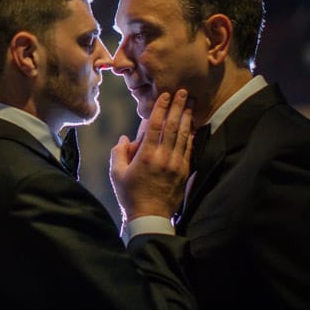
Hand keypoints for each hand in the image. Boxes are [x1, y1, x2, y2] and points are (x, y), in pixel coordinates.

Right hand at [109, 90, 193, 219]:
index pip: (155, 125)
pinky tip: (193, 126)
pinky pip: (189, 149)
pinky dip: (191, 136)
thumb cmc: (130, 195)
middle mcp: (163, 157)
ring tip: (192, 104)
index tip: (165, 95)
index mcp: (146, 156)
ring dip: (187, 118)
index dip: (161, 108)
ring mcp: (176, 164)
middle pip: (173, 126)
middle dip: (179, 107)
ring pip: (184, 136)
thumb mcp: (116, 174)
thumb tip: (125, 138)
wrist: (150, 217)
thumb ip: (119, 153)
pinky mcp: (184, 172)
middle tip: (184, 92)